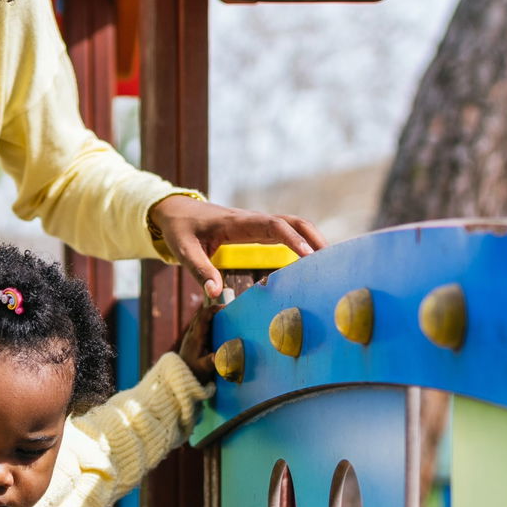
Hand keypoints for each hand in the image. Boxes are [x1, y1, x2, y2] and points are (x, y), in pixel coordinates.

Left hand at [149, 195, 324, 303]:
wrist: (176, 210)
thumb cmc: (180, 230)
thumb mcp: (184, 251)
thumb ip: (200, 271)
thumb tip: (216, 296)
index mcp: (238, 222)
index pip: (274, 226)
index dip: (293, 240)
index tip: (309, 256)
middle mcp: (252, 220)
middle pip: (293, 222)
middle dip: (313, 238)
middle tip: (330, 261)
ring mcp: (257, 224)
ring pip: (293, 225)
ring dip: (311, 239)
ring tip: (327, 263)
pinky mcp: (256, 230)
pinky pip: (285, 233)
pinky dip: (301, 242)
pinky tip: (309, 262)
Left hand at [179, 294, 216, 381]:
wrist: (180, 378)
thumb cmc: (193, 373)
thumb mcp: (203, 369)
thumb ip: (211, 362)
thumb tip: (220, 355)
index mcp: (195, 338)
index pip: (202, 317)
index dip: (212, 310)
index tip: (224, 307)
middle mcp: (192, 335)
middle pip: (200, 315)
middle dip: (212, 310)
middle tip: (227, 309)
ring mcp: (191, 337)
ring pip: (199, 319)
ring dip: (210, 315)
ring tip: (224, 315)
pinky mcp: (192, 340)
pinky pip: (200, 325)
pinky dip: (208, 321)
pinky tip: (217, 326)